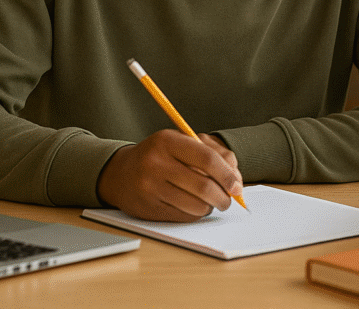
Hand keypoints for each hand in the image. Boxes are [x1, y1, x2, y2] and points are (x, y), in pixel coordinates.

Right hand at [97, 129, 243, 221]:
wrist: (120, 173)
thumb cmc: (160, 155)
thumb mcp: (183, 142)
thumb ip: (215, 153)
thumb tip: (237, 179)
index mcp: (167, 141)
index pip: (207, 159)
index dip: (227, 175)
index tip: (238, 185)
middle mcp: (156, 164)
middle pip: (204, 186)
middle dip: (224, 196)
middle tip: (230, 199)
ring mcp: (150, 187)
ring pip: (196, 205)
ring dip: (211, 206)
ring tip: (211, 201)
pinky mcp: (148, 208)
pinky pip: (184, 216)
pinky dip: (196, 214)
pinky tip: (195, 206)